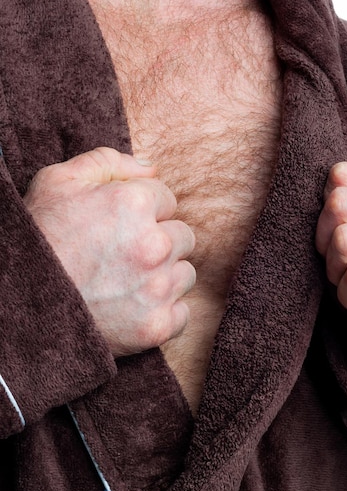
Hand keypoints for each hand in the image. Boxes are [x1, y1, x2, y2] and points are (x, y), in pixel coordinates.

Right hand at [24, 147, 195, 356]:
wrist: (17, 304)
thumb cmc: (38, 239)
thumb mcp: (57, 183)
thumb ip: (108, 163)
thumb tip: (152, 168)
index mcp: (134, 203)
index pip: (167, 200)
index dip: (142, 212)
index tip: (119, 228)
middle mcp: (153, 246)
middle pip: (183, 237)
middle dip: (159, 242)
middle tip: (123, 256)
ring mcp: (156, 289)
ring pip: (184, 274)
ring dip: (164, 277)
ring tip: (125, 282)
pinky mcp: (156, 327)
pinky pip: (182, 313)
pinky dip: (163, 313)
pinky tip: (133, 308)